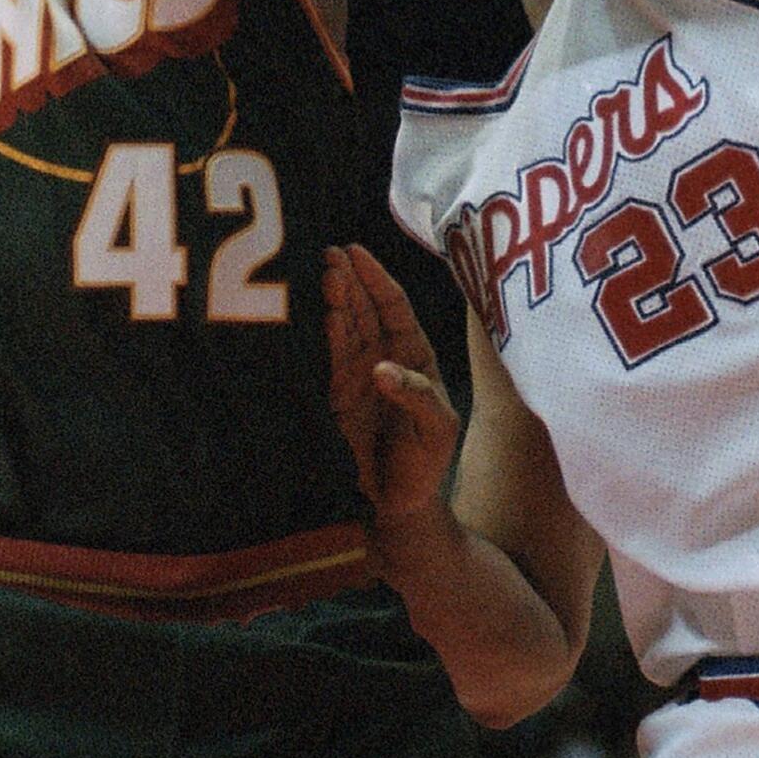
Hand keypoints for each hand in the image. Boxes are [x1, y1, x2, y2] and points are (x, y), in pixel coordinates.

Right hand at [325, 244, 460, 527]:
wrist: (396, 506)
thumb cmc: (425, 464)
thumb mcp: (438, 430)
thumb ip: (419, 397)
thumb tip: (382, 369)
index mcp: (414, 356)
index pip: (393, 306)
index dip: (376, 278)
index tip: (355, 252)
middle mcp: (381, 358)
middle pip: (363, 309)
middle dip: (348, 280)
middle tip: (329, 253)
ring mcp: (354, 375)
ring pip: (342, 328)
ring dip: (333, 301)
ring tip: (322, 274)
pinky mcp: (333, 397)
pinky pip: (326, 360)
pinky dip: (323, 337)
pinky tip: (319, 316)